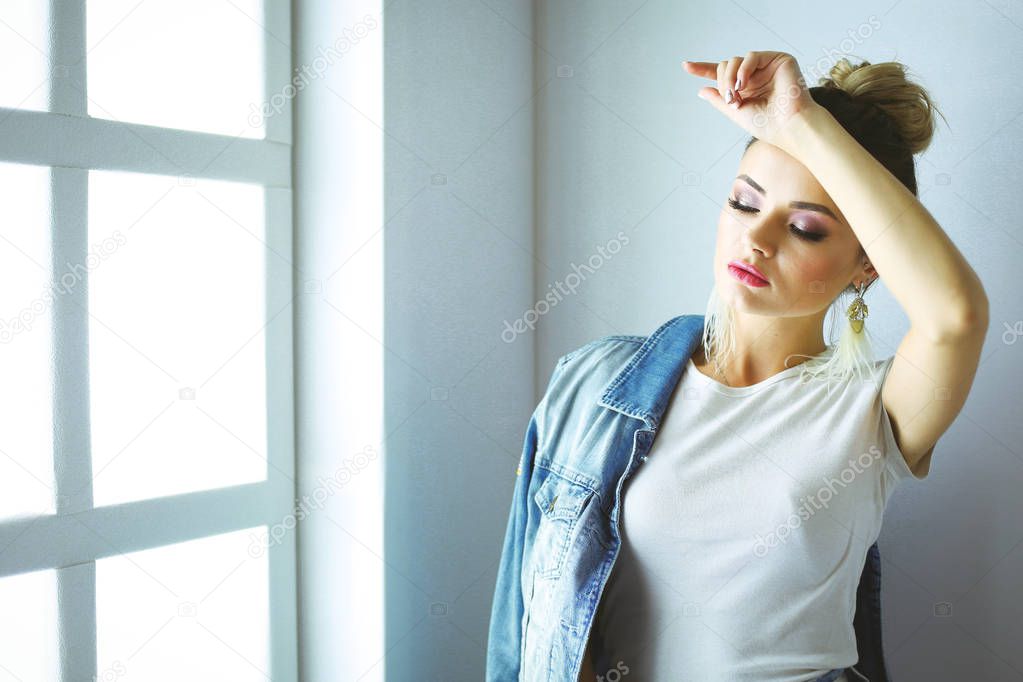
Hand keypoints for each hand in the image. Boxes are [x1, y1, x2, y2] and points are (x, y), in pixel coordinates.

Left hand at [682, 51, 823, 152]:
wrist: (788, 127)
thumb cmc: (767, 124)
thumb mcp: (735, 112)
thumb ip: (719, 99)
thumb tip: (701, 90)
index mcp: (746, 87)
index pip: (721, 74)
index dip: (703, 69)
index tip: (685, 66)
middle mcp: (755, 75)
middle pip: (725, 66)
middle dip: (722, 82)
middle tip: (730, 99)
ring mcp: (766, 66)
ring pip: (735, 60)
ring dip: (729, 78)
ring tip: (736, 95)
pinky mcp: (779, 59)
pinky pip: (751, 56)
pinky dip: (743, 69)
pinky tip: (743, 84)